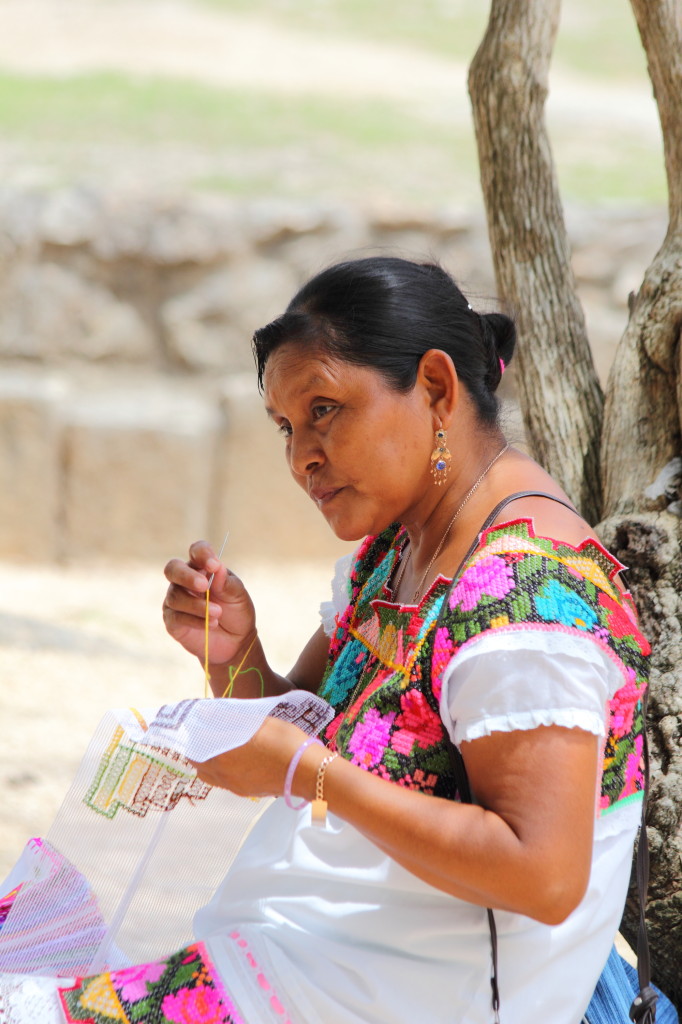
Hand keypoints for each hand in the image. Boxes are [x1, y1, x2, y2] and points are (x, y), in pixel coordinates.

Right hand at [163, 540, 256, 665]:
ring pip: (176, 596)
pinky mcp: (172, 620)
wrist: (235, 641)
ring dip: (198, 605)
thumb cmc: (236, 612)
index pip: (196, 551)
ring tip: (218, 614)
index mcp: (202, 568)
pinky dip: (195, 620)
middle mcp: (184, 581)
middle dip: (187, 576)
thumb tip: (217, 568)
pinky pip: (176, 617)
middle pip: (173, 569)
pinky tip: (211, 625)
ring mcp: (176, 600)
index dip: (202, 554)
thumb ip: (227, 582)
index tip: (214, 565)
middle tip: (204, 586)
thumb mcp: (238, 596)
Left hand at [190, 717, 312, 797]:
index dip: (192, 738)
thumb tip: (216, 715)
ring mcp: (237, 787)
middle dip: (198, 753)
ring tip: (218, 749)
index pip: (195, 749)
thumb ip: (235, 720)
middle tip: (203, 738)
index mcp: (223, 757)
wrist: (308, 771)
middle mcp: (225, 776)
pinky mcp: (249, 792)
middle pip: (200, 767)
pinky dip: (224, 772)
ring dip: (210, 764)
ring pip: (213, 778)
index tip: (194, 728)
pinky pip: (227, 782)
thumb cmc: (285, 741)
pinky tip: (237, 760)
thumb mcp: (259, 723)